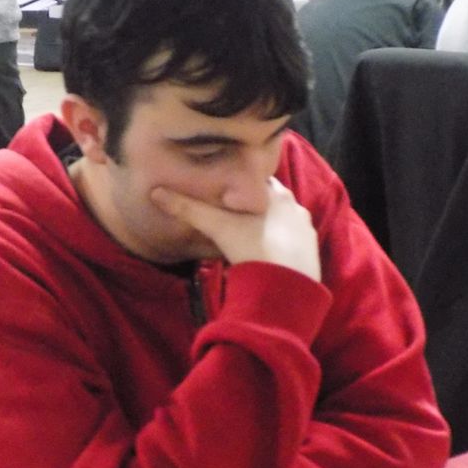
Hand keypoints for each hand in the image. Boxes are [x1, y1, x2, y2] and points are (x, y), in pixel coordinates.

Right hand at [150, 177, 320, 280]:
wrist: (285, 286)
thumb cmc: (251, 248)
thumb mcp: (216, 226)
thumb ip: (187, 209)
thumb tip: (155, 192)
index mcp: (276, 192)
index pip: (256, 181)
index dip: (240, 188)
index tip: (226, 197)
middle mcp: (296, 206)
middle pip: (270, 201)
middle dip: (253, 208)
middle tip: (234, 220)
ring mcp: (307, 230)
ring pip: (283, 222)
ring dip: (268, 228)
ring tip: (249, 240)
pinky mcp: (312, 252)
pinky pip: (293, 243)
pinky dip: (281, 246)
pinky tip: (268, 257)